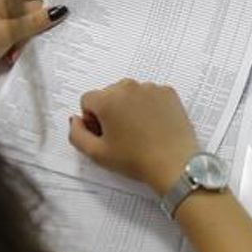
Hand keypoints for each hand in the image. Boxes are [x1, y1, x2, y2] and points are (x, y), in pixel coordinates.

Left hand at [0, 0, 67, 74]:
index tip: (63, 10)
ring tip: (21, 52)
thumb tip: (60, 10)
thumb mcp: (9, 32)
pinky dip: (19, 47)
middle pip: (33, 8)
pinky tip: (13, 57)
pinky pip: (18, 36)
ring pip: (28, 25)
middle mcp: (4, 3)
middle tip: (49, 38)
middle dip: (40, 24)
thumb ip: (36, 21)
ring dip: (29, 39)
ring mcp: (1, 19)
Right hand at [68, 79, 199, 195]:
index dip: (92, 120)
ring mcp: (151, 88)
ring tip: (139, 132)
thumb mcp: (96, 154)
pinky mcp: (168, 92)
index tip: (104, 135)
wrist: (175, 164)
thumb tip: (76, 119)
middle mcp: (128, 87)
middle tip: (122, 135)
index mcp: (107, 99)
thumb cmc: (135, 160)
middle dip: (110, 111)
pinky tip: (154, 126)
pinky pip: (150, 95)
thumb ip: (76, 134)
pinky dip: (148, 106)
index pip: (87, 100)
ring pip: (130, 94)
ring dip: (129, 107)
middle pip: (108, 94)